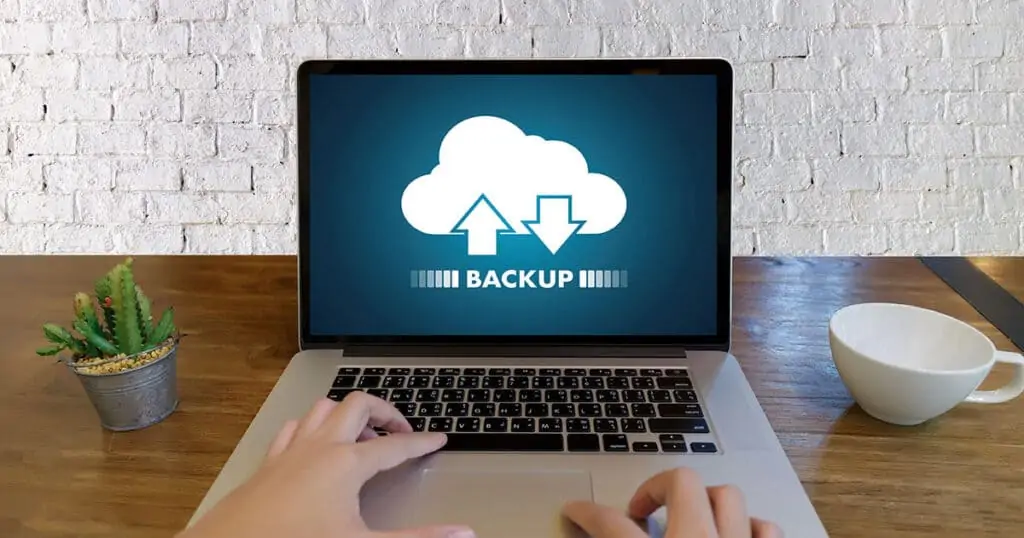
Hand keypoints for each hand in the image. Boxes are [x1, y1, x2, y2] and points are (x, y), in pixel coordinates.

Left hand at [178, 394, 474, 537]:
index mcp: (347, 463)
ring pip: (325, 408)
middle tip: (401, 430)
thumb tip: (461, 533)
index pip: (397, 445)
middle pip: (360, 406)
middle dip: (385, 412)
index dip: (422, 442)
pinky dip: (313, 425)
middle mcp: (320, 446)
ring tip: (364, 434)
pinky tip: (316, 442)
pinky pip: (295, 426)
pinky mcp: (270, 461)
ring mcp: (292, 450)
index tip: (438, 440)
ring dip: (348, 413)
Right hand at [563, 467, 781, 537]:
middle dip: (656, 489)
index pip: (610, 525)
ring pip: (728, 497)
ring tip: (689, 519)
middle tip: (639, 511)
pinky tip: (736, 537)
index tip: (575, 511)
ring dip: (705, 503)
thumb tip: (600, 529)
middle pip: (680, 483)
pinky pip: (766, 530)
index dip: (587, 514)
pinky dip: (750, 529)